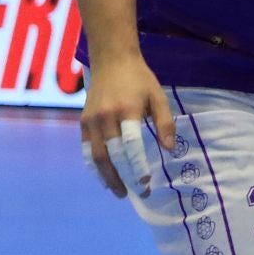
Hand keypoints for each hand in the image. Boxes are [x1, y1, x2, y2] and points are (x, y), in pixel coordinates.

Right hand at [80, 55, 175, 198]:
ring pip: (96, 156)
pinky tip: (106, 178)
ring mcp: (91, 121)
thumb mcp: (159, 96)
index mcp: (127, 110)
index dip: (137, 166)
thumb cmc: (140, 79)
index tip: (147, 182)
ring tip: (121, 192)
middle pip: (112, 155)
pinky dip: (94, 167)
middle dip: (125, 177)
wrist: (111, 61)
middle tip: (139, 193)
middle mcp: (105, 118)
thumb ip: (165, 123)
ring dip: (108, 177)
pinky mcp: (83, 123)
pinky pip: (86, 150)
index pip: (131, 145)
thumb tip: (169, 150)